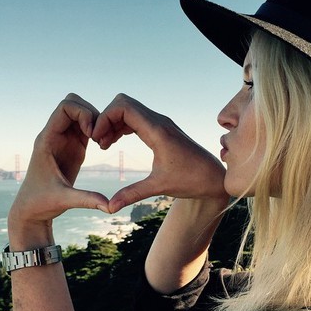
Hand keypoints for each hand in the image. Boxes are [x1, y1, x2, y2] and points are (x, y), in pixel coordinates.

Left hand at [9, 94, 109, 230]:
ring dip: (95, 121)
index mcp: (47, 139)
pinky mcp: (73, 147)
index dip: (83, 114)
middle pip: (73, 103)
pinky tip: (103, 145)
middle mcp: (54, 134)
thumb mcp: (64, 200)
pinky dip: (97, 129)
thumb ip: (87, 200)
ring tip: (103, 141)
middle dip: (91, 113)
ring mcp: (64, 139)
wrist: (32, 209)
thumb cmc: (42, 203)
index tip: (92, 134)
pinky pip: (86, 126)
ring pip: (80, 112)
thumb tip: (110, 207)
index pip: (64, 107)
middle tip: (100, 135)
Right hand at [92, 94, 227, 212]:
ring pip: (129, 109)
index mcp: (157, 130)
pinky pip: (136, 118)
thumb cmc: (191, 180)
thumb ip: (132, 194)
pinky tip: (115, 141)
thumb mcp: (159, 186)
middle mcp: (159, 121)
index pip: (123, 107)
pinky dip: (122, 125)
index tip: (97, 139)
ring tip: (104, 144)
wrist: (213, 178)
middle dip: (106, 118)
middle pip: (123, 103)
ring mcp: (161, 123)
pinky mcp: (162, 129)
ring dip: (113, 122)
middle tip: (99, 141)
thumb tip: (109, 207)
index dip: (104, 118)